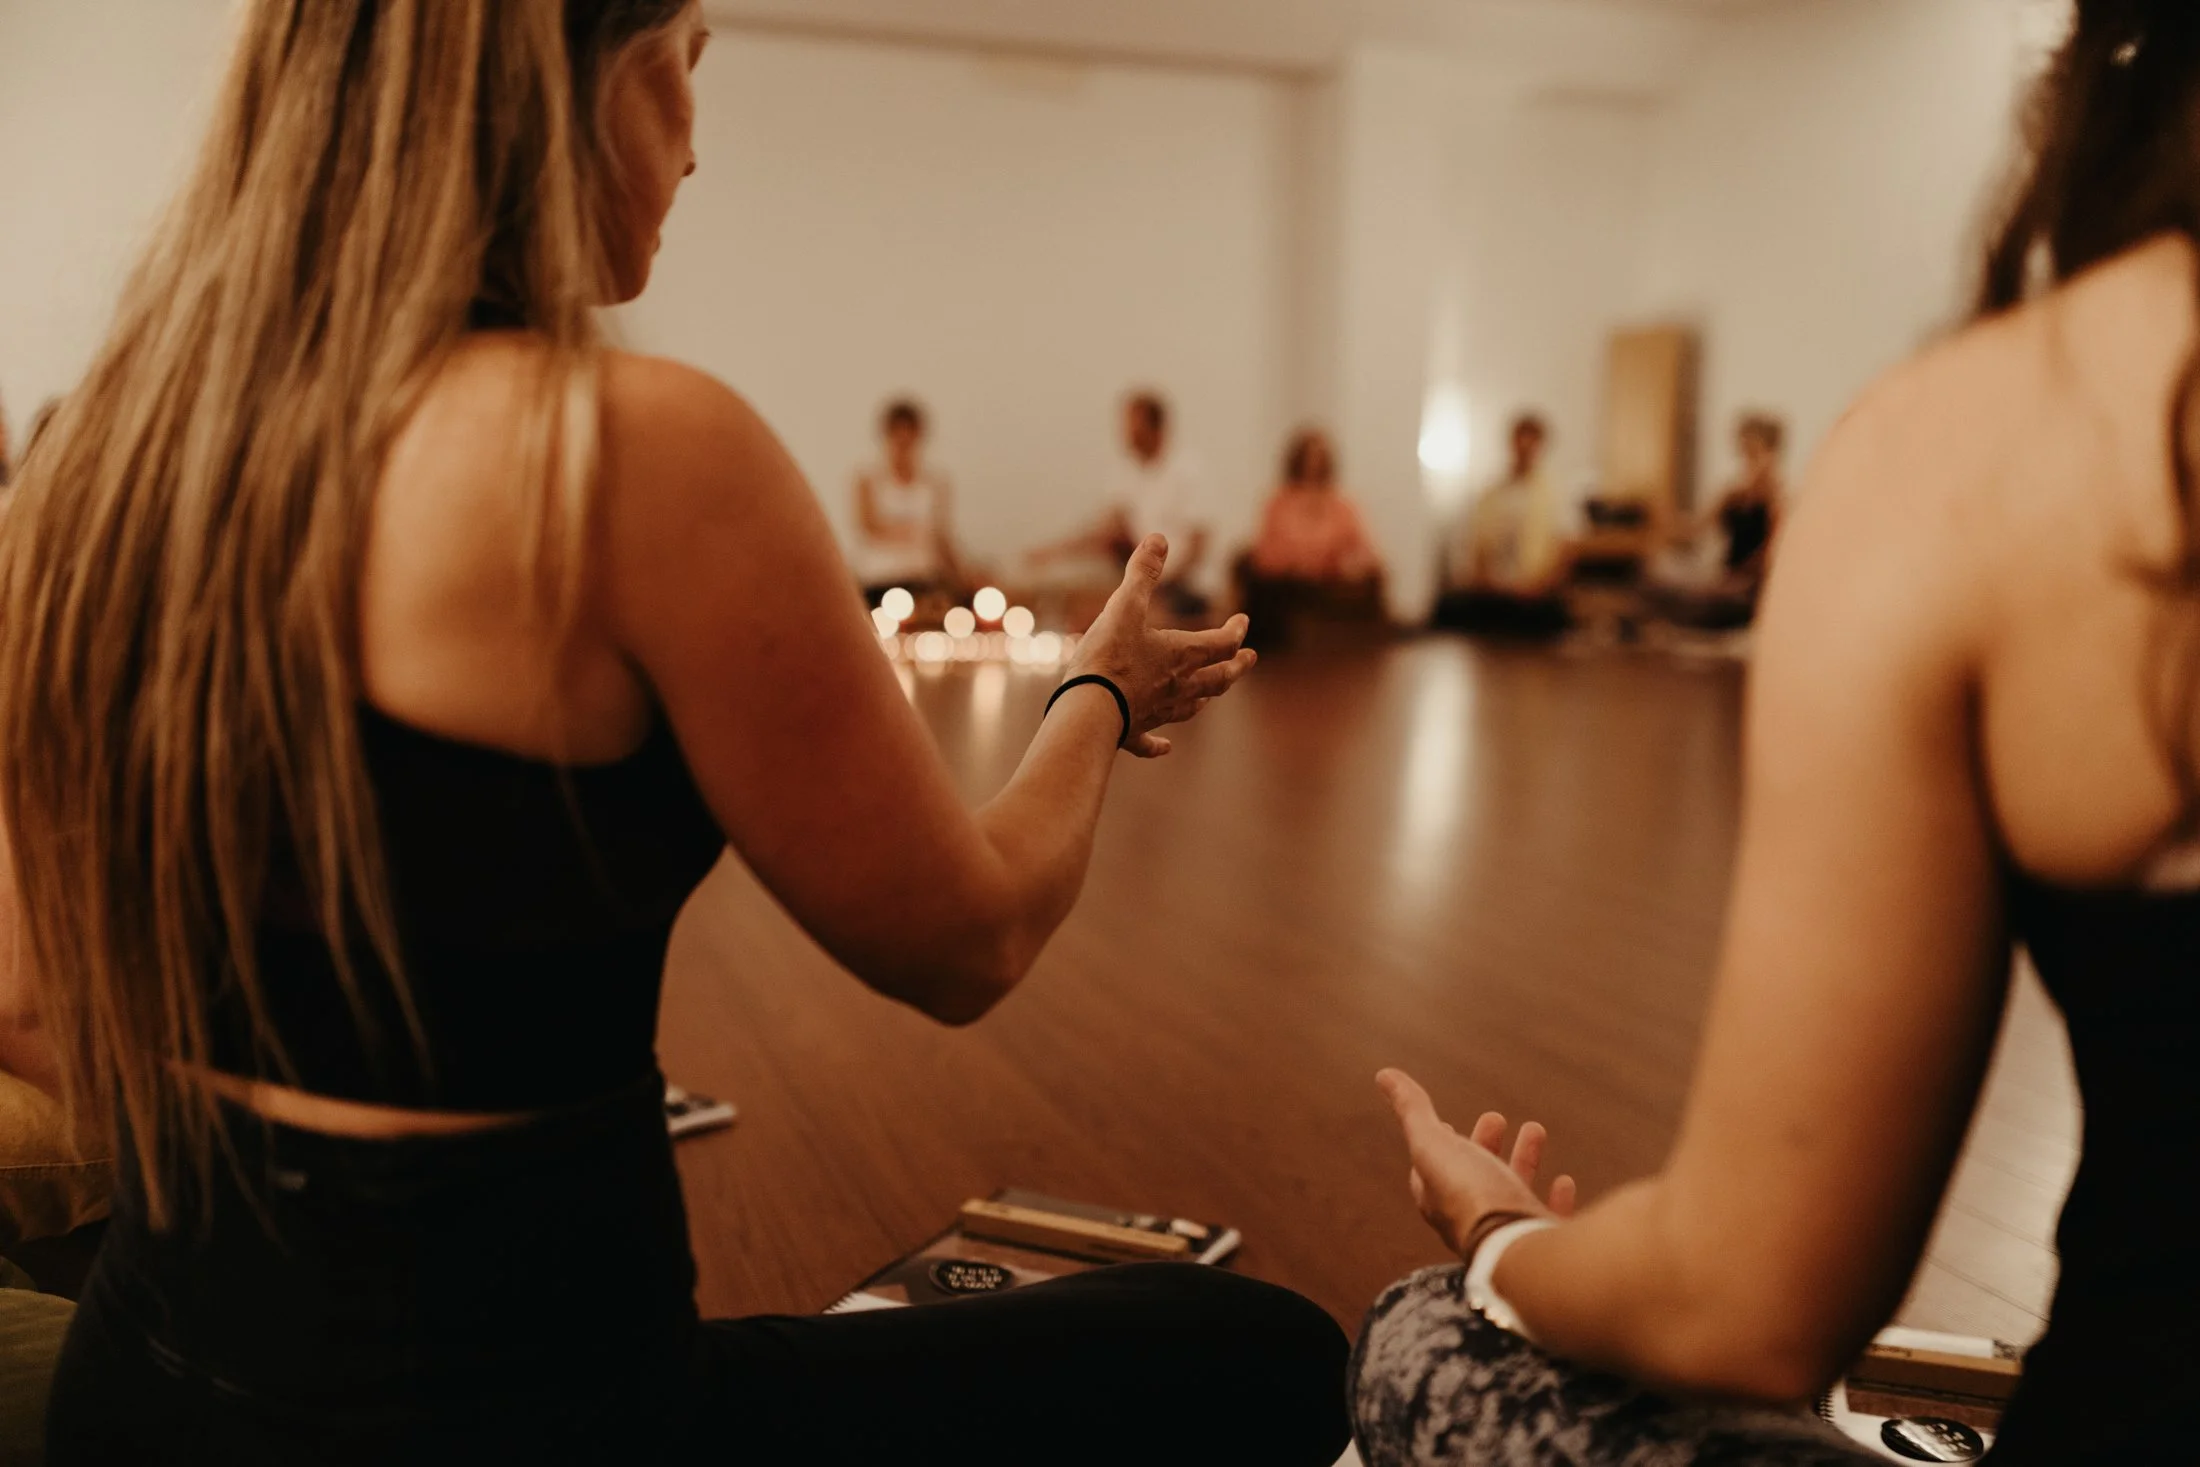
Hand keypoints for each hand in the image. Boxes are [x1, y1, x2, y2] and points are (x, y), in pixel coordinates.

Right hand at [1068, 535, 1256, 758]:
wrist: (1087, 710)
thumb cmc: (1109, 657)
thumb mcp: (1124, 606)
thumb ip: (1142, 572)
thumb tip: (1159, 538)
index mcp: (1182, 655)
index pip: (1222, 643)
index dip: (1236, 631)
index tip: (1244, 620)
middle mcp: (1178, 686)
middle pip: (1218, 679)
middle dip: (1236, 667)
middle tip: (1249, 659)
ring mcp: (1158, 712)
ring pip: (1191, 707)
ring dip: (1205, 698)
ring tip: (1211, 694)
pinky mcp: (1134, 732)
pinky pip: (1151, 741)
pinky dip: (1160, 743)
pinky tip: (1165, 747)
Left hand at [1378, 1068, 1576, 1256]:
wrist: (1519, 1250)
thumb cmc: (1471, 1197)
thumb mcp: (1433, 1145)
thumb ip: (1413, 1111)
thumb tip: (1384, 1075)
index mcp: (1440, 1200)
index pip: (1430, 1170)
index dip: (1437, 1145)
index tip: (1445, 1125)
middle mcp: (1472, 1219)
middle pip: (1475, 1176)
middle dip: (1482, 1144)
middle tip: (1494, 1117)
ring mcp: (1508, 1232)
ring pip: (1514, 1191)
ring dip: (1523, 1159)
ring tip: (1534, 1128)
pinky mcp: (1543, 1241)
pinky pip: (1549, 1218)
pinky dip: (1557, 1198)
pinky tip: (1565, 1181)